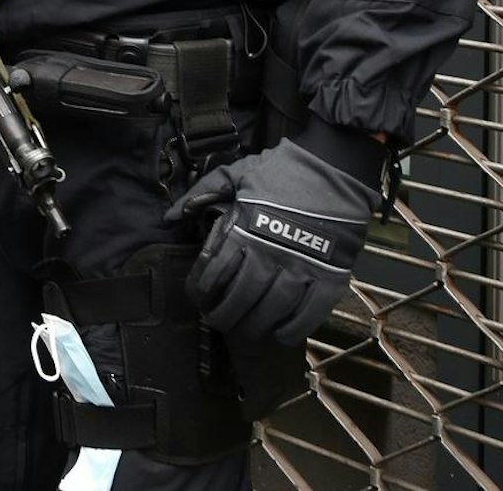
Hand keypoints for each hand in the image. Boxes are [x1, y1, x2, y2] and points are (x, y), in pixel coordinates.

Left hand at [167, 135, 378, 346]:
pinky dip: (293, 329)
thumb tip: (169, 217)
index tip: (197, 297)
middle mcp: (272, 252)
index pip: (215, 270)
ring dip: (254, 326)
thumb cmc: (280, 171)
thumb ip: (201, 194)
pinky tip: (279, 333)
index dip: (201, 289)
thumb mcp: (235, 174)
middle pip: (241, 297)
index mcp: (245, 228)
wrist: (333, 168)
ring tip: (244, 331)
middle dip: (224, 314)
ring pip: (272, 310)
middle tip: (216, 321)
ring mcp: (303, 267)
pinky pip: (310, 314)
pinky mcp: (331, 277)